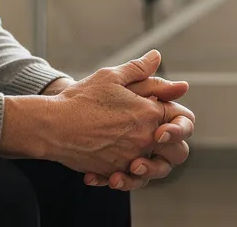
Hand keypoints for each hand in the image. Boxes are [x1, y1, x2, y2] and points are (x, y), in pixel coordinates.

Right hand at [0, 50, 191, 184]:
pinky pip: (128, 180)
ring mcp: (129, 158)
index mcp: (149, 113)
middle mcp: (144, 139)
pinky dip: (123, 176)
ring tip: (133, 158)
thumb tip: (157, 57)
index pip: (183, 120)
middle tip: (158, 139)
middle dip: (173, 146)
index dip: (180, 119)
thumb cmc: (81, 99)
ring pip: (155, 172)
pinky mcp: (113, 172)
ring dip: (149, 167)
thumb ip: (139, 69)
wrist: (53, 126)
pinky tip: (110, 165)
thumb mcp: (111, 77)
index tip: (166, 116)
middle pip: (178, 153)